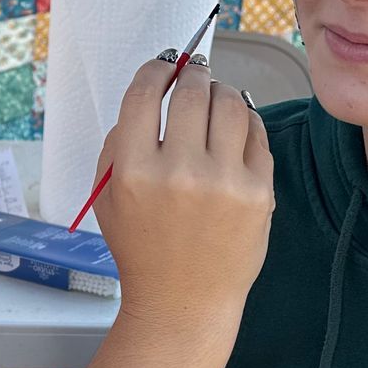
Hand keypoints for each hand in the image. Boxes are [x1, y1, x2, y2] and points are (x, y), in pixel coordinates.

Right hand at [91, 56, 273, 324]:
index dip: (154, 69)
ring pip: (230, 103)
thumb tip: (148, 94)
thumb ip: (117, 146)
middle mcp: (179, 173)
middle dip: (193, 73)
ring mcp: (224, 182)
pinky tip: (235, 126)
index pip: (144, 95)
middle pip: (191, 92)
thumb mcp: (108, 198)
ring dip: (221, 91)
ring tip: (215, 98)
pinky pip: (256, 133)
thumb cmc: (143, 250)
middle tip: (193, 74)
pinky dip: (246, 120)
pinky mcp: (258, 193)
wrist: (184, 302)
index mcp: (134, 172)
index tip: (162, 65)